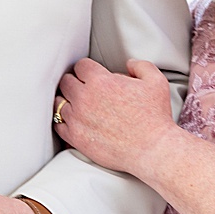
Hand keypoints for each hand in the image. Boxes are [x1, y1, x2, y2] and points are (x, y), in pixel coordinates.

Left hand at [56, 58, 176, 176]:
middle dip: (76, 83)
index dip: (88, 69)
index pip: (81, 66)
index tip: (92, 74)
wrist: (151, 149)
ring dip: (67, 101)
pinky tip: (74, 121)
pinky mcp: (75, 137)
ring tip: (78, 105)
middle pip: (66, 81)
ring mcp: (77, 118)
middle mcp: (84, 97)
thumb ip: (140, 66)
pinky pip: (58, 124)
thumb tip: (129, 64)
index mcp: (101, 81)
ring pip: (59, 102)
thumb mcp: (156, 82)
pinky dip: (64, 121)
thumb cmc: (155, 117)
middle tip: (84, 88)